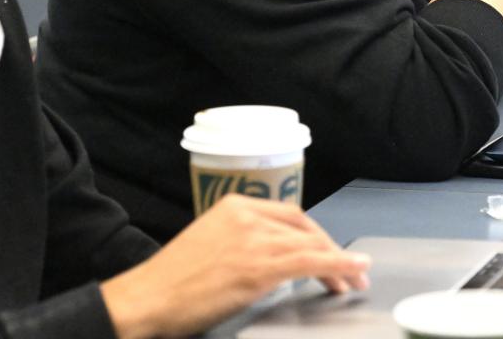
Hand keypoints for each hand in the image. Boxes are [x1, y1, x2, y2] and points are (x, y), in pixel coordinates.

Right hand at [100, 195, 369, 337]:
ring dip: (340, 264)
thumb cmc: (173, 280)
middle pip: (305, 229)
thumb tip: (272, 259)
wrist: (148, 296)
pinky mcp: (258, 267)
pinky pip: (310, 262)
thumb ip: (242, 242)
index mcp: (235, 206)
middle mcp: (248, 216)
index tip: (328, 252)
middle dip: (332, 250)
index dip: (316, 235)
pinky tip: (352, 271)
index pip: (290, 215)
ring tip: (354, 280)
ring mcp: (254, 240)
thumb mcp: (210, 244)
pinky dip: (338, 265)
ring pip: (311, 245)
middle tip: (351, 271)